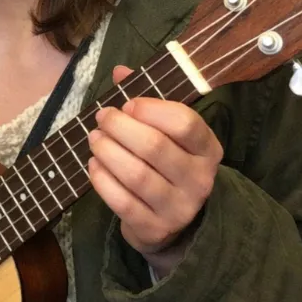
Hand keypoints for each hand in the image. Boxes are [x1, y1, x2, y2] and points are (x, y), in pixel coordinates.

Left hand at [87, 65, 222, 276]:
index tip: (127, 104)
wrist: (175, 222)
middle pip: (155, 146)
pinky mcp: (155, 229)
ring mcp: (179, 208)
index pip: (185, 123)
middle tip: (102, 117)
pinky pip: (122, 202)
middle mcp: (199, 180)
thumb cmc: (168, 164)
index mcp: (208, 149)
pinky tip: (94, 165)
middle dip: (121, 127)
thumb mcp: (168, 133)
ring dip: (108, 152)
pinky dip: (103, 181)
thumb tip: (119, 71)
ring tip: (94, 138)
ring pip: (137, 175)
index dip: (151, 109)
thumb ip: (146, 101)